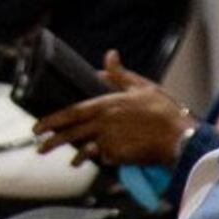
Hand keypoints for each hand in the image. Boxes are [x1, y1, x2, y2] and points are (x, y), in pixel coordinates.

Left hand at [37, 55, 197, 168]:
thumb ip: (121, 74)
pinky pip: (105, 158)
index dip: (53, 119)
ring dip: (74, 156)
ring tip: (70, 162)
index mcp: (106, 104)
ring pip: (85, 149)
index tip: (38, 126)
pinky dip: (102, 159)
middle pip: (71, 133)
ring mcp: (109, 141)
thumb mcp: (143, 86)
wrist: (179, 137)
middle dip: (52, 140)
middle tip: (39, 146)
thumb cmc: (164, 111)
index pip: (72, 112)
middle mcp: (103, 123)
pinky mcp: (118, 156)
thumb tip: (109, 56)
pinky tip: (102, 162)